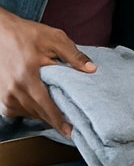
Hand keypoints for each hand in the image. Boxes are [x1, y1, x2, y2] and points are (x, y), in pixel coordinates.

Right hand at [0, 8, 86, 135]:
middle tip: (70, 127)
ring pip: (26, 113)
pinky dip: (27, 111)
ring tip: (58, 116)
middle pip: (37, 112)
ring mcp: (4, 93)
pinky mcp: (0, 94)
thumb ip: (74, 55)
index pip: (45, 105)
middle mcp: (13, 88)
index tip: (69, 132)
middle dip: (53, 121)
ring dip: (42, 116)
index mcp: (27, 77)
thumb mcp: (54, 39)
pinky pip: (15, 110)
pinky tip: (39, 106)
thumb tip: (92, 69)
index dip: (58, 120)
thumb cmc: (26, 34)